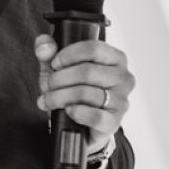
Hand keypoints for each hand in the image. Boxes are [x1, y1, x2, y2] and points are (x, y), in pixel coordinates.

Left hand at [34, 34, 134, 152]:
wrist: (76, 120)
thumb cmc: (70, 86)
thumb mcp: (56, 65)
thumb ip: (47, 50)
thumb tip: (44, 46)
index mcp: (115, 57)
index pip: (93, 48)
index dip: (68, 55)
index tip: (54, 63)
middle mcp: (123, 77)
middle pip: (88, 71)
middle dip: (59, 78)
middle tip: (47, 85)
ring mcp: (121, 100)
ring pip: (86, 93)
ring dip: (60, 96)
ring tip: (48, 100)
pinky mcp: (115, 121)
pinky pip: (96, 116)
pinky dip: (77, 113)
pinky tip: (68, 110)